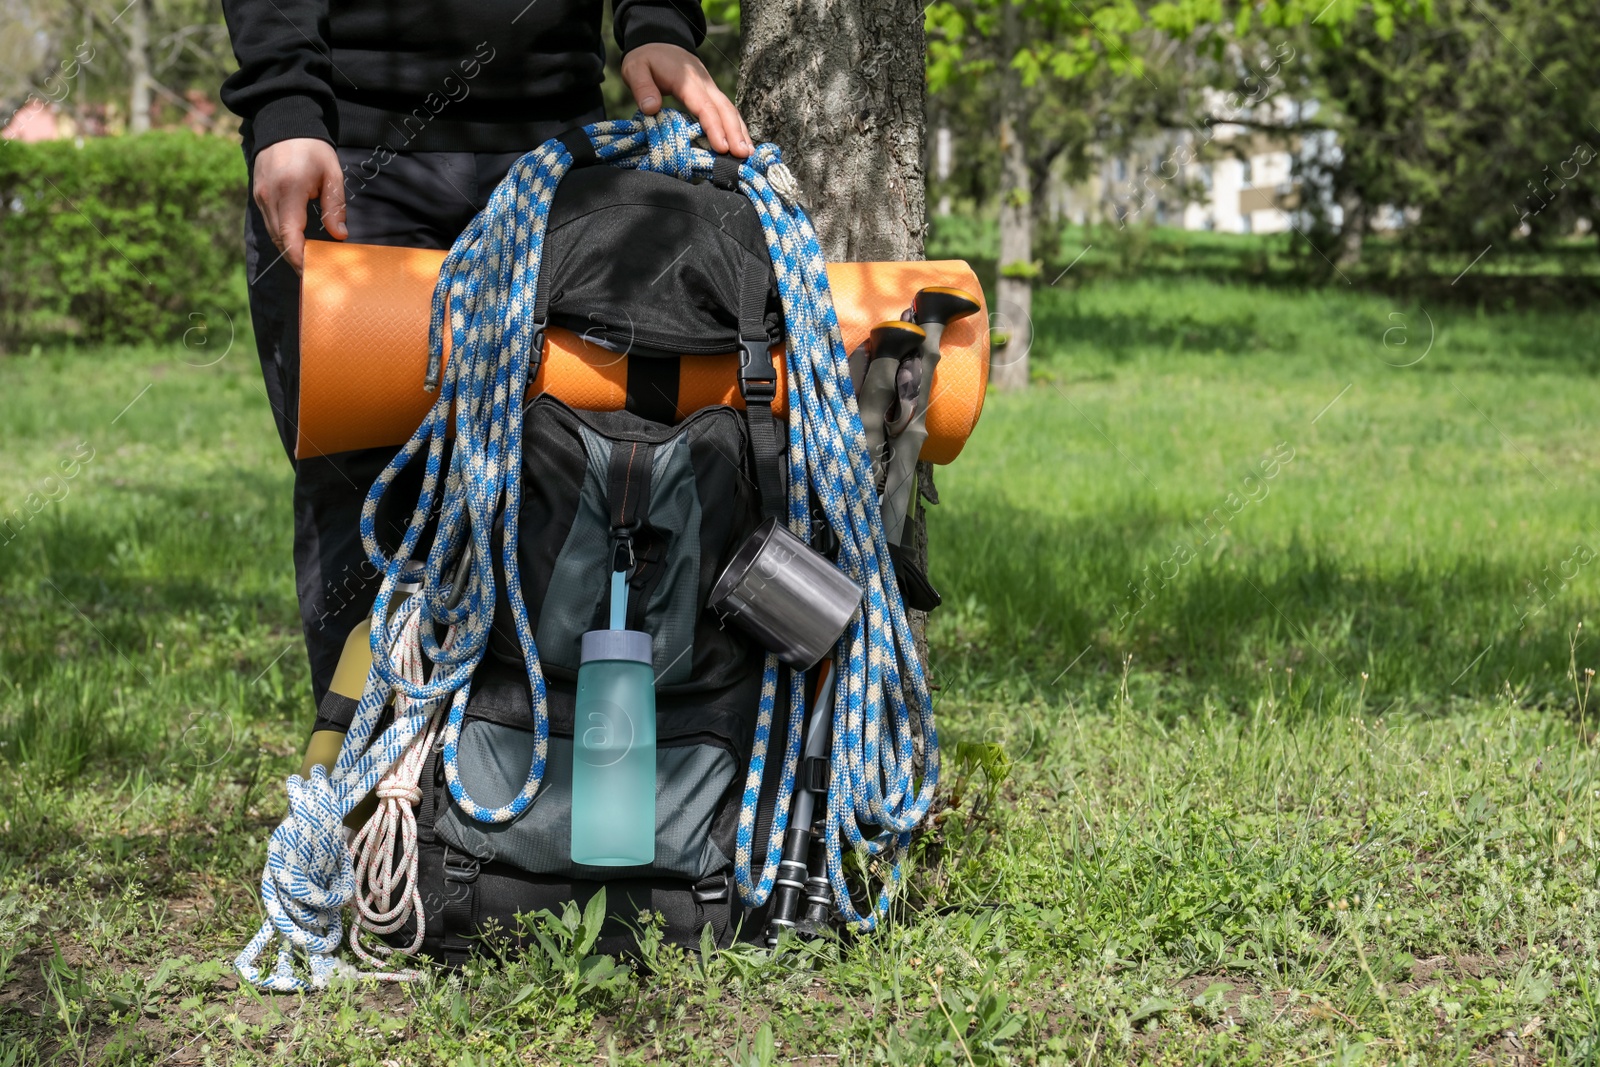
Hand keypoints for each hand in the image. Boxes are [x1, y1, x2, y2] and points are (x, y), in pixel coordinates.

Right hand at [251, 137, 346, 274]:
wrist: (284, 122)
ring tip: (309, 263)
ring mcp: (259, 196)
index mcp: (289, 191)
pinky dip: (282, 236)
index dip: (299, 258)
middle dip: (296, 259)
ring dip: (289, 249)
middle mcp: (269, 196)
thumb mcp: (332, 173)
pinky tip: (298, 244)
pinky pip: (269, 222)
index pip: (290, 235)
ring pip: (272, 233)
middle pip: (279, 239)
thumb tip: (340, 236)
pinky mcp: (257, 194)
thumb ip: (335, 206)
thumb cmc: (312, 148)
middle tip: (315, 276)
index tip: (312, 274)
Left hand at [621, 43, 752, 157]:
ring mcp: (711, 88)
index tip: (721, 147)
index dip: (714, 127)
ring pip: (730, 110)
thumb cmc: (647, 59)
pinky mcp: (711, 94)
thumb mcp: (635, 68)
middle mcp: (704, 84)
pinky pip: (727, 111)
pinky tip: (743, 143)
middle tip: (743, 156)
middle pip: (724, 109)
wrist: (659, 40)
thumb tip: (651, 109)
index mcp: (687, 80)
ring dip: (741, 132)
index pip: (704, 106)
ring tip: (749, 154)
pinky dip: (737, 127)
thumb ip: (642, 88)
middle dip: (735, 133)